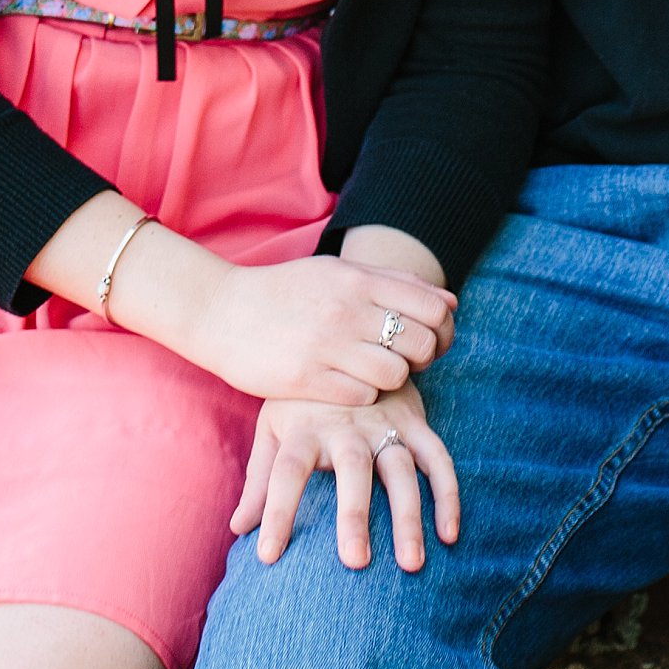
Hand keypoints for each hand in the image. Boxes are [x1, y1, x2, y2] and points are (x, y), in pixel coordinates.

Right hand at [144, 251, 454, 407]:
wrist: (218, 310)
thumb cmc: (286, 292)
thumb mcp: (337, 272)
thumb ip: (394, 283)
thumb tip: (450, 302)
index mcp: (357, 280)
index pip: (432, 308)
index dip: (440, 329)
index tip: (424, 338)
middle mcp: (345, 310)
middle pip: (419, 344)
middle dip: (421, 358)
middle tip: (403, 361)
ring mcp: (325, 345)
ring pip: (395, 375)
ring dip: (392, 380)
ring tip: (373, 374)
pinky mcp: (305, 378)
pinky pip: (361, 396)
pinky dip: (362, 395)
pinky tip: (346, 385)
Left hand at [234, 387, 458, 571]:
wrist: (348, 342)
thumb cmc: (305, 399)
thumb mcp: (274, 428)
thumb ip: (260, 479)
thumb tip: (238, 528)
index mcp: (304, 428)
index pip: (285, 471)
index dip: (276, 511)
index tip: (267, 555)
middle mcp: (346, 425)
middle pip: (351, 469)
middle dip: (354, 515)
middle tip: (355, 563)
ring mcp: (386, 423)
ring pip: (401, 470)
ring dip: (408, 516)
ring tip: (411, 565)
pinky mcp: (416, 422)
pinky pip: (438, 460)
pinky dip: (447, 495)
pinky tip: (449, 536)